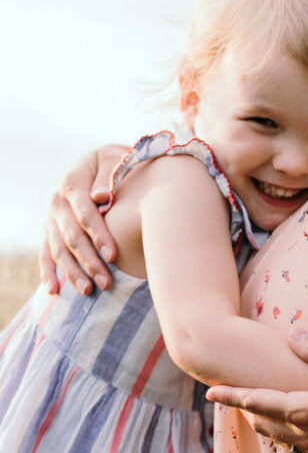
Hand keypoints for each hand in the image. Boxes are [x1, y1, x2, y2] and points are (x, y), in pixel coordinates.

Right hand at [40, 145, 126, 293]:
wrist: (105, 165)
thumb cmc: (118, 165)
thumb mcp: (116, 161)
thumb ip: (109, 176)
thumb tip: (100, 196)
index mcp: (73, 181)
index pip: (84, 211)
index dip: (98, 234)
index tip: (113, 254)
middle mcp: (58, 200)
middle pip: (71, 235)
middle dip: (89, 261)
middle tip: (107, 282)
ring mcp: (52, 217)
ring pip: (59, 249)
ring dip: (72, 272)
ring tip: (89, 291)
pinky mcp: (51, 230)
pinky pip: (46, 253)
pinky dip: (48, 272)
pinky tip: (54, 290)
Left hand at [207, 328, 307, 452]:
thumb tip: (293, 337)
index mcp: (307, 410)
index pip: (259, 402)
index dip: (233, 397)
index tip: (210, 393)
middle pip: (267, 424)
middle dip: (248, 412)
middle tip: (231, 402)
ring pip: (286, 439)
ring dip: (269, 426)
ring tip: (257, 418)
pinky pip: (307, 447)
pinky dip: (293, 437)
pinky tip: (296, 433)